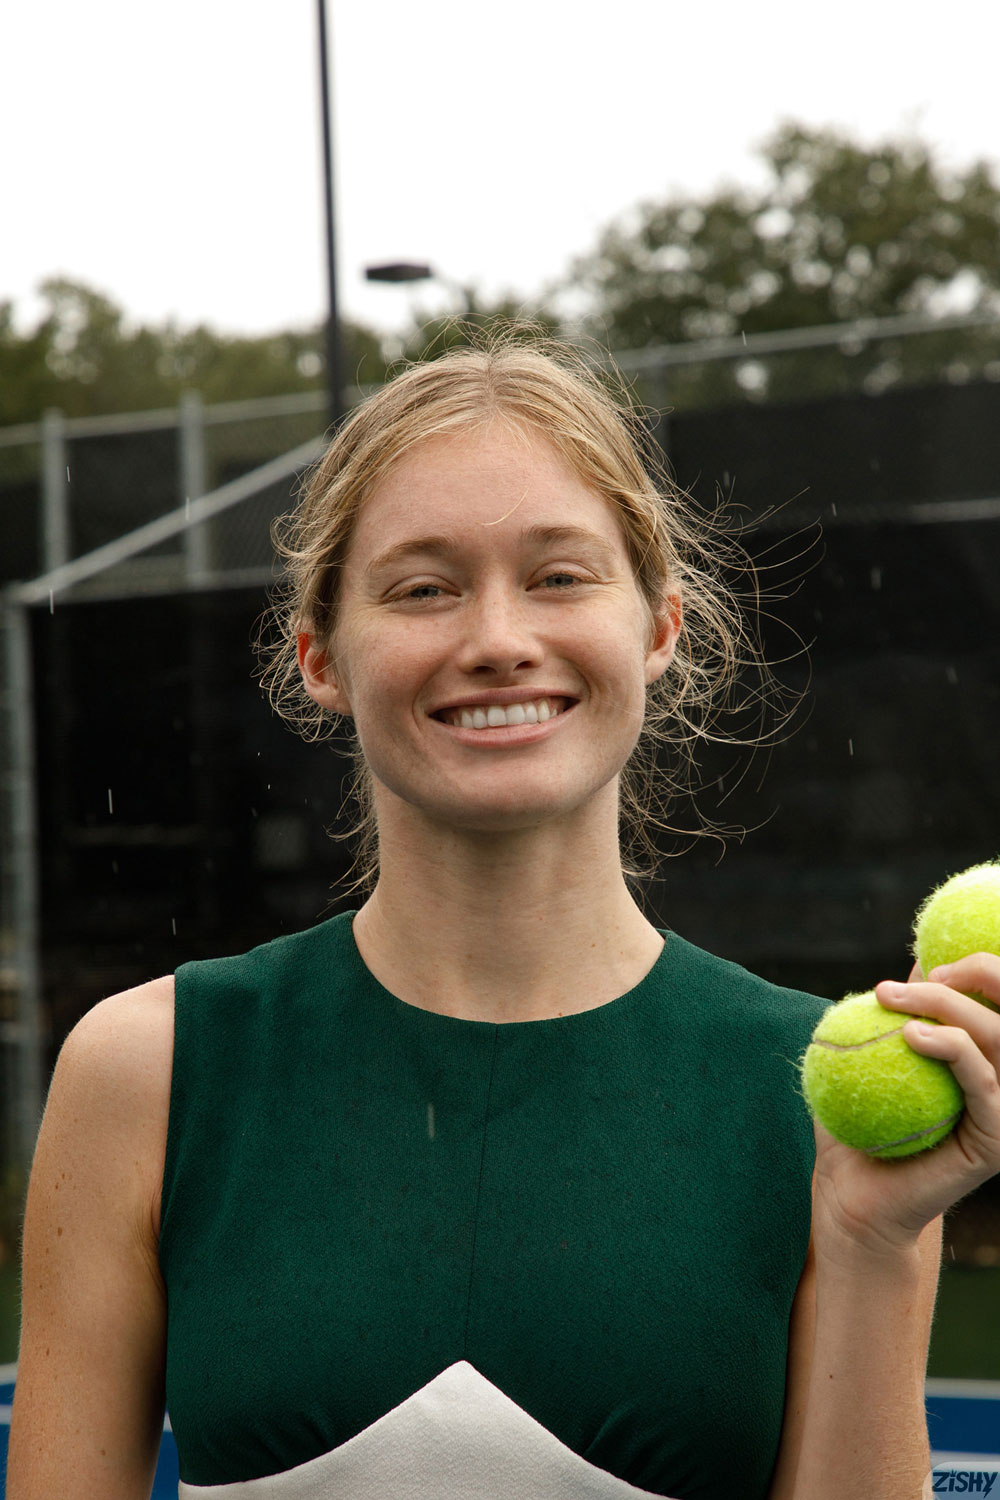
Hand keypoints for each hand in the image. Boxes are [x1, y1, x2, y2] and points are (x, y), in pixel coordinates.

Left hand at [809, 954, 999, 1258]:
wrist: (850, 1194)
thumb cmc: (856, 1122)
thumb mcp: (871, 1054)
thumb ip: (902, 1010)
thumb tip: (921, 960)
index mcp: (987, 1058)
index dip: (985, 967)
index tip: (930, 960)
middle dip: (980, 974)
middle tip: (924, 973)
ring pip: (997, 1038)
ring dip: (949, 1006)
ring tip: (893, 998)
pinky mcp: (995, 1141)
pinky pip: (984, 1083)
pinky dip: (954, 1049)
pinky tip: (913, 1034)